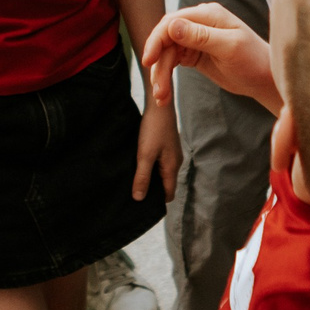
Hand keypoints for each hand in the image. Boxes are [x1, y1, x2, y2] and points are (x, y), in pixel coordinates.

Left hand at [133, 81, 180, 201]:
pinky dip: (151, 167)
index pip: (169, 193)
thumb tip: (139, 199)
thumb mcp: (144, 155)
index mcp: (172, 167)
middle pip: (165, 184)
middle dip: (153, 190)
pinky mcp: (166, 145)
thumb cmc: (153, 129)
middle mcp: (175, 162)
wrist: (159, 104)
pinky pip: (159, 163)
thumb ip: (142, 177)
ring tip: (134, 179)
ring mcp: (171, 153)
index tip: (142, 205)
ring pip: (162, 173)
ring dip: (150, 177)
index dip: (157, 201)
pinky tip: (138, 164)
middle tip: (135, 193)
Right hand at [141, 4, 278, 113]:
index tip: (148, 61)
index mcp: (208, 15)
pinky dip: (166, 76)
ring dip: (161, 74)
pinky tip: (164, 94)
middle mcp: (199, 23)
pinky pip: (173, 62)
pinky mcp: (194, 53)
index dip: (156, 40)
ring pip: (167, 53)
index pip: (172, 22)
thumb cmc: (254, 60)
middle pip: (166, 39)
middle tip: (157, 90)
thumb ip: (201, 36)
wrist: (264, 78)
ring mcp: (195, 38)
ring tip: (162, 98)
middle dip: (159, 64)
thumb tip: (171, 26)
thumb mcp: (229, 47)